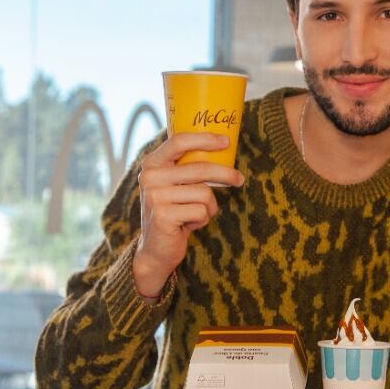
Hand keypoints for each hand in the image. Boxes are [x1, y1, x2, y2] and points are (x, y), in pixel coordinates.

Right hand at [131, 133, 243, 297]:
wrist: (155, 249)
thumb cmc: (173, 212)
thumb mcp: (175, 185)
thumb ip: (187, 167)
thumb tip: (223, 147)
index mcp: (151, 164)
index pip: (179, 141)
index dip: (205, 139)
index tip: (226, 141)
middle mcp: (150, 177)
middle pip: (199, 168)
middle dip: (225, 174)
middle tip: (239, 179)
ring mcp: (155, 197)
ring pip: (204, 193)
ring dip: (209, 207)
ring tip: (195, 214)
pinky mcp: (163, 216)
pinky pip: (201, 211)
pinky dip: (202, 220)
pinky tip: (188, 225)